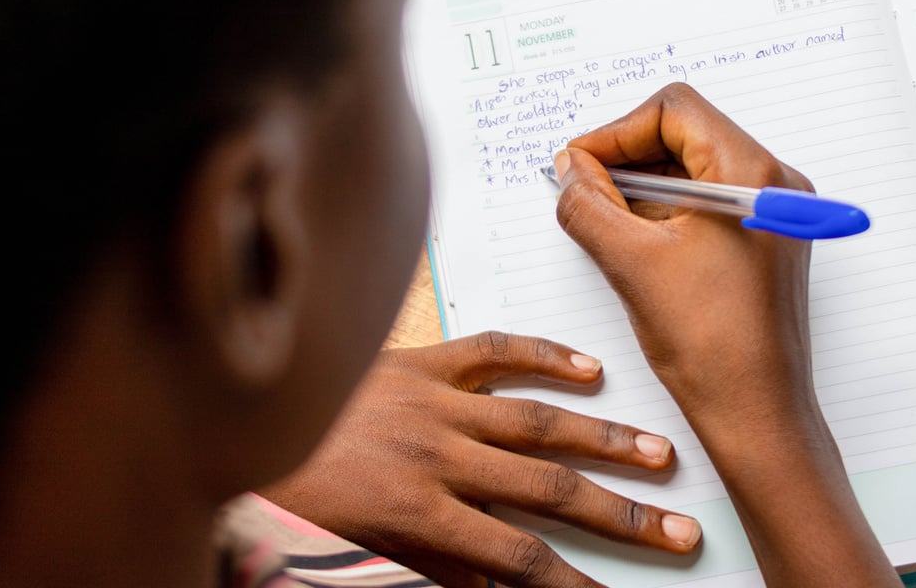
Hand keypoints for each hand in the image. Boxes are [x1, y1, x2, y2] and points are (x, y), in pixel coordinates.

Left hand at [259, 332, 701, 587]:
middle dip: (621, 516)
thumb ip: (433, 566)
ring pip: (536, 422)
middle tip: (680, 531)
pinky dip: (543, 356)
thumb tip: (495, 584)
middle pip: (548, 491)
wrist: (235, 417)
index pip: (518, 561)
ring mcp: (435, 402)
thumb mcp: (358, 551)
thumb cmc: (290, 492)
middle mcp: (439, 456)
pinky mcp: (422, 362)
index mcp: (417, 513)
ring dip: (603, 439)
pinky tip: (589, 368)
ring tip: (659, 455)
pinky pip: (493, 351)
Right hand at [552, 82, 817, 436]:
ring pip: (690, 169)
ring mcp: (767, 212)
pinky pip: (703, 202)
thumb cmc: (714, 346)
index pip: (674, 111)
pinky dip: (662, 212)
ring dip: (641, 187)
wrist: (756, 412)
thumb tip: (571, 169)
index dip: (616, 132)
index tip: (580, 165)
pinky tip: (633, 242)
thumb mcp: (630, 262)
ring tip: (603, 220)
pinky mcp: (758, 239)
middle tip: (582, 189)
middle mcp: (770, 182)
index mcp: (751, 173)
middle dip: (626, 158)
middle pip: (684, 134)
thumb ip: (589, 204)